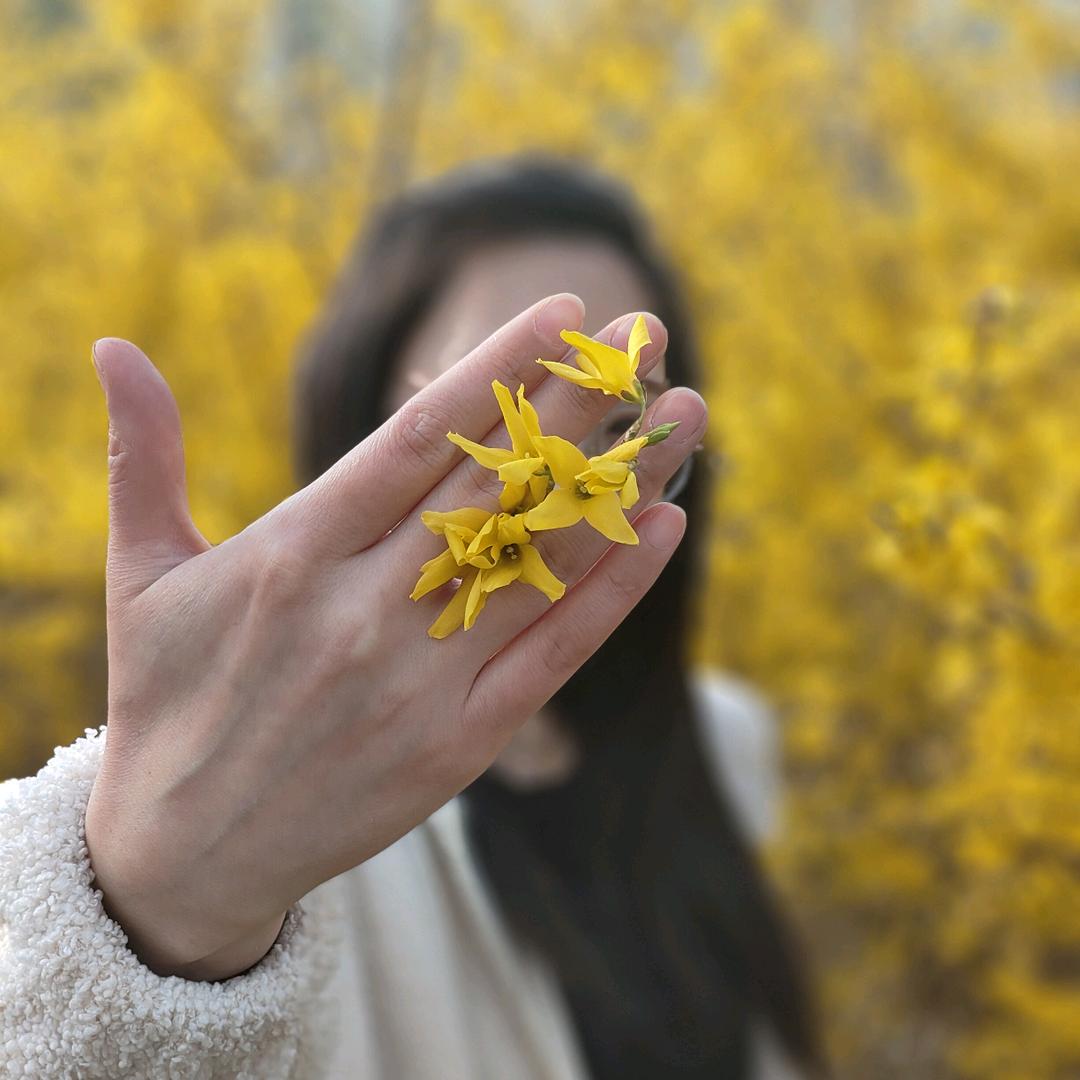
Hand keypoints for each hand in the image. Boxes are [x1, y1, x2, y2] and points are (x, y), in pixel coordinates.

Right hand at [83, 294, 706, 980]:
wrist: (187, 851)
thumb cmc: (167, 697)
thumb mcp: (141, 574)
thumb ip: (142, 457)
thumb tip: (110, 344)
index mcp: (293, 555)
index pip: (416, 438)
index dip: (497, 369)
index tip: (564, 312)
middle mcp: (364, 611)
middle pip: (497, 486)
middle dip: (578, 404)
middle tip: (643, 337)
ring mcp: (420, 682)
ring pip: (540, 562)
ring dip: (623, 483)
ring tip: (687, 415)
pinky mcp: (460, 746)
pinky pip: (553, 653)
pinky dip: (614, 590)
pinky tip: (664, 526)